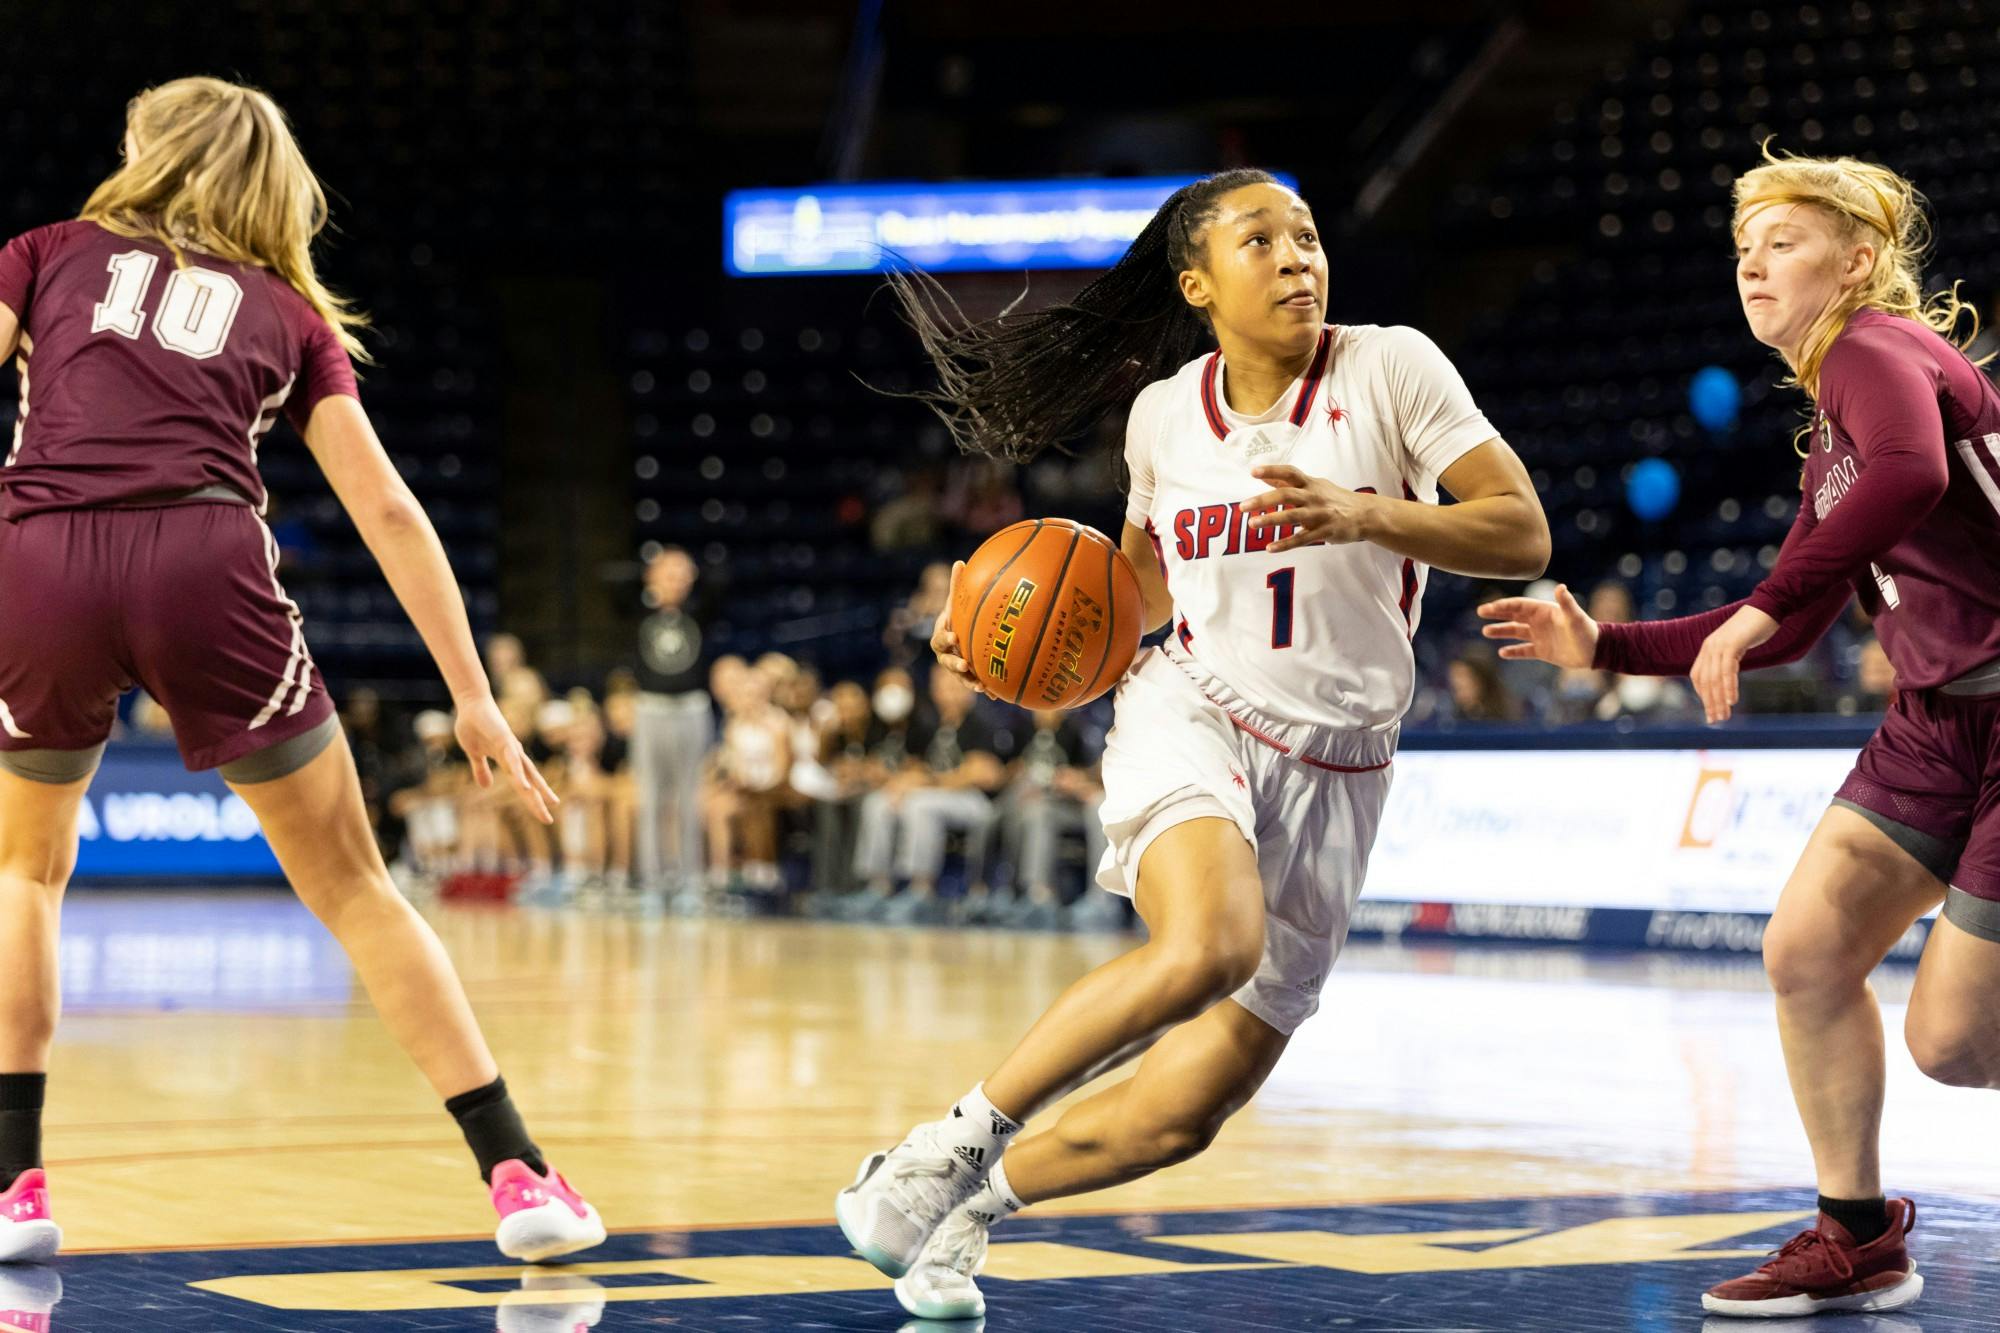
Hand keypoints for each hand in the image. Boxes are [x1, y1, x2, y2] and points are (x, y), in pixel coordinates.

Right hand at [453, 694, 559, 823]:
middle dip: (539, 801)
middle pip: (530, 782)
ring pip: (526, 772)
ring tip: (547, 804)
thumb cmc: (473, 726)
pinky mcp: (504, 739)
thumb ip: (481, 770)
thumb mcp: (474, 754)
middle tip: (549, 820)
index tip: (542, 816)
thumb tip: (486, 787)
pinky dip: (519, 773)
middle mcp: (514, 756)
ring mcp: (511, 747)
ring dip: (536, 789)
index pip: (523, 785)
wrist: (471, 704)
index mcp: (507, 761)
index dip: (532, 800)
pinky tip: (525, 786)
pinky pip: (512, 760)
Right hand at [930, 559, 990, 697]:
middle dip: (954, 664)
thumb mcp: (956, 602)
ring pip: (960, 677)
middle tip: (964, 664)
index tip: (954, 637)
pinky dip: (984, 689)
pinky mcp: (968, 676)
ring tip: (980, 686)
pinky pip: (974, 683)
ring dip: (969, 681)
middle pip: (946, 661)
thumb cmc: (957, 616)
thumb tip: (959, 561)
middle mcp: (945, 654)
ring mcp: (956, 667)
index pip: (939, 638)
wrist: (958, 636)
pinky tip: (996, 695)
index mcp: (941, 636)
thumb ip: (956, 586)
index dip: (945, 638)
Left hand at [1240, 465, 1377, 552]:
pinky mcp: (1325, 531)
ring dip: (1271, 520)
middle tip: (1243, 506)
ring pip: (1292, 516)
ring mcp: (1320, 514)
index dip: (1272, 470)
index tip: (1253, 471)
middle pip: (1286, 494)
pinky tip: (1270, 548)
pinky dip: (1286, 544)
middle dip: (1263, 500)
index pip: (1290, 473)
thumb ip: (1287, 482)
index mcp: (1310, 484)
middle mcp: (1314, 496)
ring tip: (1252, 524)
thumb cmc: (1334, 499)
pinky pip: (1302, 539)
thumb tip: (1263, 474)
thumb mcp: (1313, 486)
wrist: (1366, 514)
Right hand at [1477, 583, 1598, 668]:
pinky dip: (1513, 651)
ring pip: (1515, 632)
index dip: (1504, 606)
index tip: (1489, 607)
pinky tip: (1502, 652)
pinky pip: (1524, 650)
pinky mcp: (1542, 651)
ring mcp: (1539, 636)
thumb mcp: (1575, 617)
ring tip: (1486, 632)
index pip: (1519, 606)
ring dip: (1501, 631)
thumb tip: (1561, 587)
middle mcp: (1539, 622)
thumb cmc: (1587, 631)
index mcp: (1544, 611)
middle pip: (1513, 616)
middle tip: (1481, 612)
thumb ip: (1566, 602)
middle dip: (1497, 614)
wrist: (1596, 651)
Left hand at [1690, 605, 1778, 724]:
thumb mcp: (1737, 646)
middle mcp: (1709, 647)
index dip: (1704, 696)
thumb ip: (1729, 660)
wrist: (1768, 608)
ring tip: (1723, 716)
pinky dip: (1728, 686)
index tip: (1710, 712)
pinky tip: (1732, 700)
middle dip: (1709, 703)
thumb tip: (1727, 676)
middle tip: (1715, 720)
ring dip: (1718, 699)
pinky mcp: (1731, 643)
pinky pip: (1727, 670)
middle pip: (1705, 681)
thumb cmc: (1755, 628)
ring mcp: (1719, 644)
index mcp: (1708, 648)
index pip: (1699, 678)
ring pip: (1714, 678)